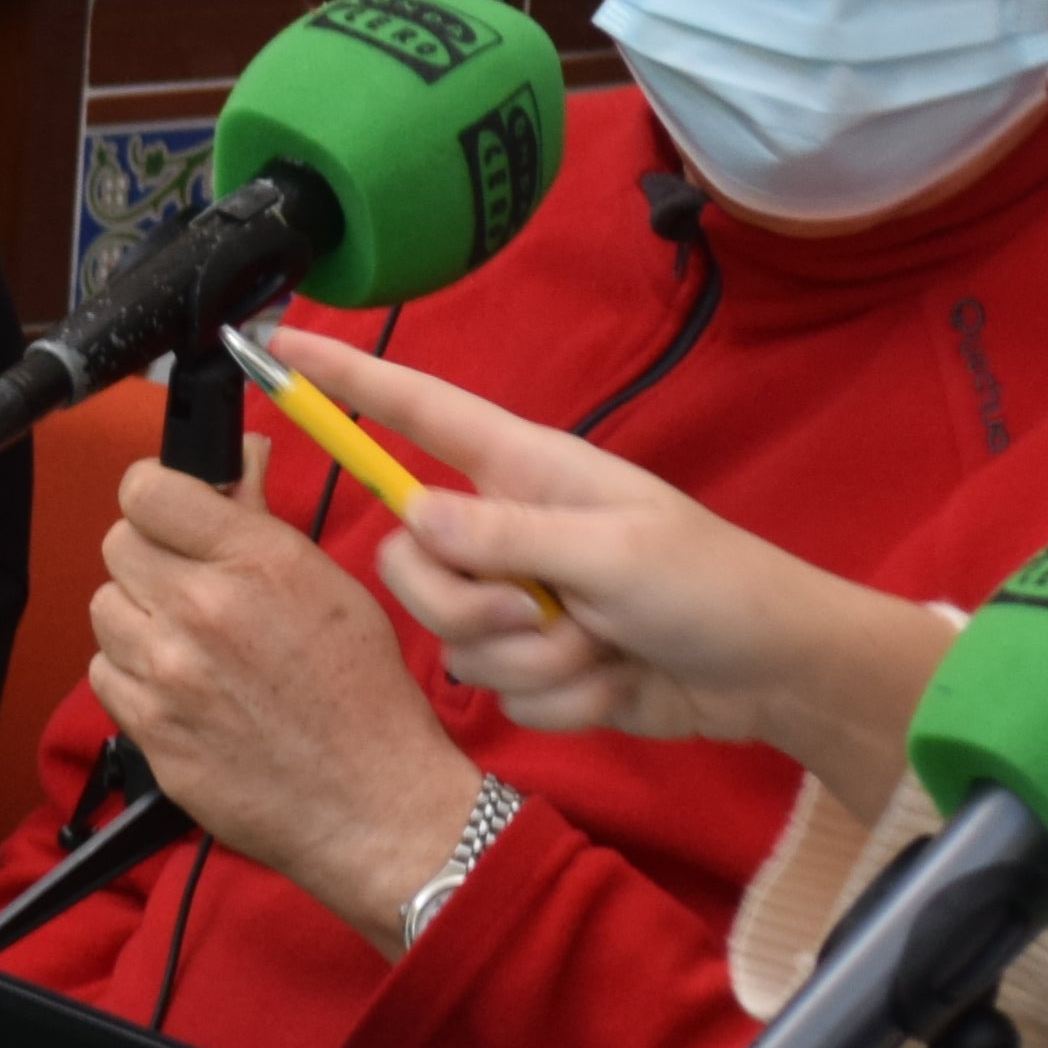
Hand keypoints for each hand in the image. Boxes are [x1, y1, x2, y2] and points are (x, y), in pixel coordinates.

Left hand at [81, 461, 479, 947]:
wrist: (370, 802)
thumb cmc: (363, 697)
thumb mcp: (328, 585)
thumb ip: (262, 518)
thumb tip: (236, 458)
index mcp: (254, 561)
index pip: (146, 490)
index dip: (154, 494)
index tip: (168, 509)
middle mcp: (202, 609)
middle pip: (118, 545)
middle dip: (150, 555)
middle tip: (188, 581)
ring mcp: (167, 672)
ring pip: (106, 608)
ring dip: (138, 616)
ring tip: (190, 640)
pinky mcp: (148, 728)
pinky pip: (105, 673)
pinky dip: (132, 674)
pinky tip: (179, 685)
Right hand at [287, 338, 952, 815]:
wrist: (771, 675)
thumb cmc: (713, 586)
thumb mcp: (612, 551)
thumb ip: (504, 535)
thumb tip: (412, 517)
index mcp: (525, 470)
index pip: (413, 413)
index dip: (344, 380)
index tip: (275, 348)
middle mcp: (508, 528)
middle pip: (413, 562)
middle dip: (472, 607)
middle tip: (549, 612)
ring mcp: (519, 598)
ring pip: (454, 639)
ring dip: (535, 661)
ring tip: (605, 647)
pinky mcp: (534, 662)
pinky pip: (499, 691)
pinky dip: (562, 699)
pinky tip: (615, 682)